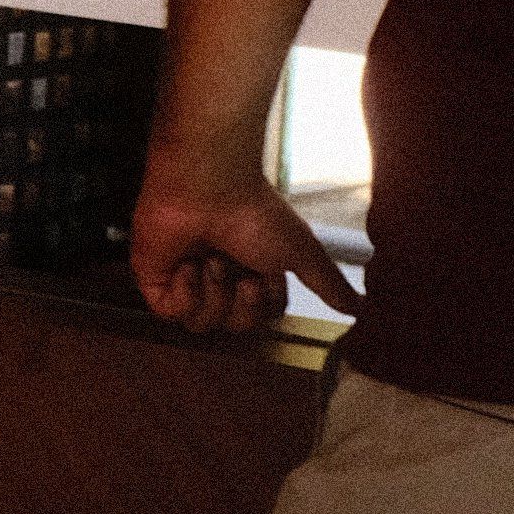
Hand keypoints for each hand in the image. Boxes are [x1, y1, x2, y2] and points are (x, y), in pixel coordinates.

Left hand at [133, 167, 353, 333]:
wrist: (209, 187)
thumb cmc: (255, 214)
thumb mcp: (302, 253)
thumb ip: (328, 284)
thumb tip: (359, 309)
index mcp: (250, 270)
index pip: (262, 315)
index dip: (265, 303)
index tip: (264, 273)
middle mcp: (218, 277)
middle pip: (235, 326)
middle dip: (241, 302)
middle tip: (239, 270)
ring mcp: (184, 278)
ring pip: (203, 324)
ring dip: (213, 292)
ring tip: (210, 258)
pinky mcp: (154, 279)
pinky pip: (170, 314)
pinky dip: (184, 292)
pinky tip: (188, 263)